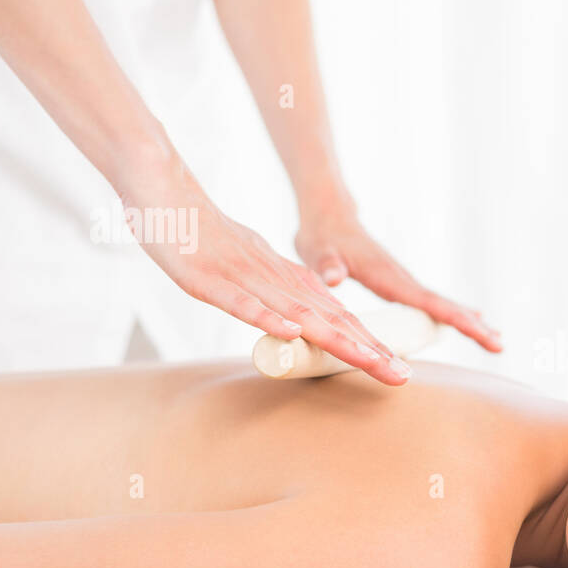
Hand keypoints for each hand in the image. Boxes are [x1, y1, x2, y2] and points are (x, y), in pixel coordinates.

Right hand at [124, 162, 413, 384]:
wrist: (166, 191)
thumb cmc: (208, 235)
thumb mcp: (255, 269)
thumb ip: (282, 294)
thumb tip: (304, 324)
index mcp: (289, 280)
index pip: (339, 317)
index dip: (370, 344)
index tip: (399, 370)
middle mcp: (276, 280)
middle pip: (330, 319)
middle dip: (368, 350)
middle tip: (402, 375)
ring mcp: (245, 279)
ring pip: (297, 314)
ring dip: (335, 339)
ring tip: (368, 361)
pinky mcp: (210, 279)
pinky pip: (241, 301)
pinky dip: (267, 318)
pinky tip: (291, 334)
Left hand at [294, 208, 503, 353]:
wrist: (328, 216)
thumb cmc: (321, 236)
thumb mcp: (319, 252)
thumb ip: (328, 265)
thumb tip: (335, 278)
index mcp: (389, 277)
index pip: (430, 301)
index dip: (456, 317)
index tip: (482, 329)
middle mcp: (403, 279)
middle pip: (445, 306)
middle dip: (473, 326)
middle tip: (500, 346)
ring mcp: (404, 281)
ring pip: (442, 305)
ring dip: (469, 322)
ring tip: (495, 339)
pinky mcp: (399, 283)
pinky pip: (432, 302)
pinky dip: (452, 314)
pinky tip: (467, 320)